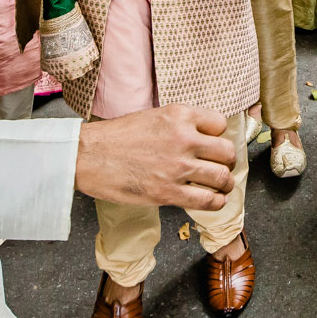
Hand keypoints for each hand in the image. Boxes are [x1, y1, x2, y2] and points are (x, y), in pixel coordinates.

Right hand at [74, 105, 237, 211]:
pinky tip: (213, 201)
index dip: (219, 136)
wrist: (89, 156)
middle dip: (227, 162)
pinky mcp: (169, 193)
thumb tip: (201, 138)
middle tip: (221, 167)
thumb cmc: (116, 137)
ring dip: (225, 184)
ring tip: (221, 186)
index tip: (214, 145)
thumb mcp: (153, 117)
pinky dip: (216, 202)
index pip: (220, 123)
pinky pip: (208, 200)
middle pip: (227, 152)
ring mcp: (178, 167)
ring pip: (222, 177)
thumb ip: (179, 125)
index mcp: (179, 115)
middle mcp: (184, 139)